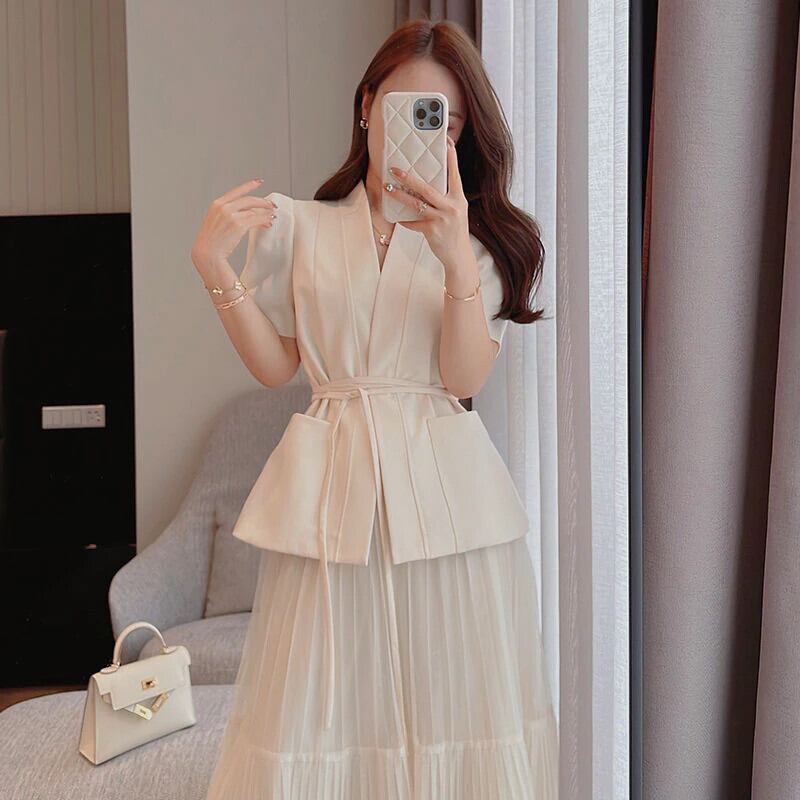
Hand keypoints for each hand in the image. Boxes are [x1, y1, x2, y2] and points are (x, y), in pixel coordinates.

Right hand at [190, 178, 277, 274]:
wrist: (207, 253)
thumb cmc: (211, 242)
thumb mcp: (216, 221)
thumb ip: (228, 214)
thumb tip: (248, 213)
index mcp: (217, 204)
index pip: (236, 191)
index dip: (249, 185)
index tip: (259, 182)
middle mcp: (224, 207)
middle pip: (248, 200)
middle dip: (263, 202)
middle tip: (271, 205)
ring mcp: (231, 215)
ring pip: (254, 210)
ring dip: (265, 213)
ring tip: (271, 216)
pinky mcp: (238, 225)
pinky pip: (256, 220)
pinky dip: (264, 220)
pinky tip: (268, 222)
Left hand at [384, 135, 470, 267]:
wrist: (458, 256)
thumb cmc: (455, 231)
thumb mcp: (456, 211)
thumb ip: (446, 197)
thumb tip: (427, 183)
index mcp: (458, 199)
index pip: (454, 174)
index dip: (451, 157)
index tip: (446, 142)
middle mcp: (452, 207)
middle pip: (427, 188)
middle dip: (409, 178)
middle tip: (395, 169)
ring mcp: (441, 219)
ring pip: (416, 204)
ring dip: (400, 195)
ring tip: (388, 188)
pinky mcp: (432, 231)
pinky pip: (413, 223)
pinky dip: (404, 220)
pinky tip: (396, 217)